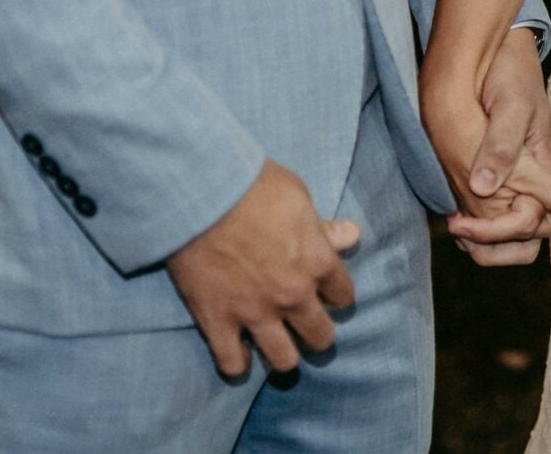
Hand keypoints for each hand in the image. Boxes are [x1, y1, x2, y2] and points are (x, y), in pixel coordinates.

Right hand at [165, 159, 358, 378]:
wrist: (200, 194)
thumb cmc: (252, 186)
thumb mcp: (298, 197)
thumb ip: (323, 226)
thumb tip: (350, 236)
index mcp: (317, 262)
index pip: (343, 294)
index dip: (336, 294)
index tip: (327, 293)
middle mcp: (292, 295)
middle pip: (320, 335)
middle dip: (318, 332)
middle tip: (307, 325)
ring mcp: (255, 313)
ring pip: (283, 360)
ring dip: (284, 354)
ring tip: (278, 345)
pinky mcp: (217, 321)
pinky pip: (232, 364)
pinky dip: (237, 363)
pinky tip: (238, 352)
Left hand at [425, 29, 550, 265]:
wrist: (499, 48)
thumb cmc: (510, 72)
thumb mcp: (511, 105)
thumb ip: (502, 147)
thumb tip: (484, 188)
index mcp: (545, 167)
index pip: (537, 220)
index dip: (502, 230)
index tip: (462, 222)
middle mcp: (536, 180)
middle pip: (532, 238)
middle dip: (498, 248)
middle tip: (460, 234)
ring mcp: (520, 179)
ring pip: (516, 234)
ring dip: (489, 243)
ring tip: (456, 228)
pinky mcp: (501, 173)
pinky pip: (498, 214)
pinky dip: (479, 227)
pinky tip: (455, 216)